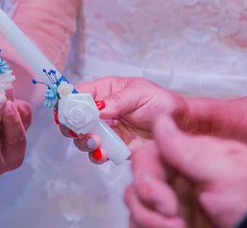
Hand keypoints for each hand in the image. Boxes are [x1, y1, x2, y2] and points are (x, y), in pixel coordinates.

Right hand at [63, 77, 187, 163]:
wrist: (180, 126)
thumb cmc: (161, 102)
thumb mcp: (140, 93)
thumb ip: (118, 100)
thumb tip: (98, 108)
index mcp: (104, 91)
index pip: (78, 93)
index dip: (68, 102)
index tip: (66, 113)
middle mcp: (100, 111)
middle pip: (73, 117)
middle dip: (72, 125)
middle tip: (79, 131)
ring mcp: (105, 130)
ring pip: (81, 137)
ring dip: (83, 140)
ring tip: (95, 142)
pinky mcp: (112, 147)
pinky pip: (97, 153)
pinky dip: (96, 154)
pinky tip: (103, 153)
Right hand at [126, 116, 246, 227]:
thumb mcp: (226, 172)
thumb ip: (189, 148)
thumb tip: (161, 120)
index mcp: (187, 157)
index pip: (147, 156)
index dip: (146, 177)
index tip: (165, 202)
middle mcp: (175, 178)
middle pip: (136, 180)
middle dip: (147, 202)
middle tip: (173, 217)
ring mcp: (169, 201)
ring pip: (134, 203)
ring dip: (148, 219)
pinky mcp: (164, 221)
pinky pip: (137, 221)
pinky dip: (146, 227)